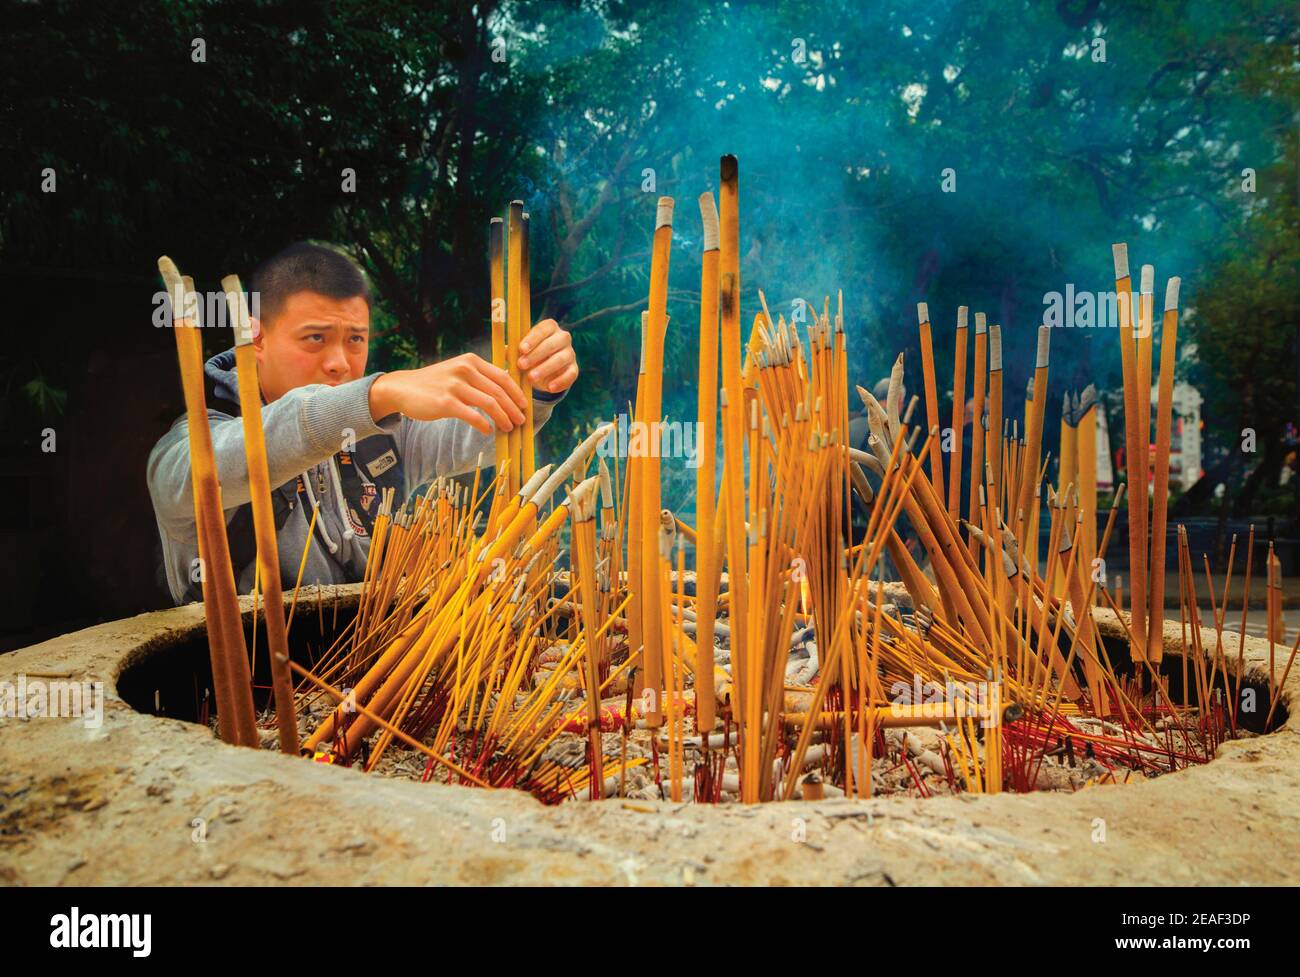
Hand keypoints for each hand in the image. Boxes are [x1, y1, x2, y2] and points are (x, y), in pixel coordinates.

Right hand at [369, 353, 526, 435]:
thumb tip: (505, 388)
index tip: (524, 406)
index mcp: (471, 361)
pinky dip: (485, 425)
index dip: (517, 393)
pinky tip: (489, 431)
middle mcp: (464, 370)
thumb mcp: (457, 370)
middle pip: (499, 392)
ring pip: (490, 404)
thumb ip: (478, 376)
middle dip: (513, 409)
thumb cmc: (434, 382)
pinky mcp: (446, 402)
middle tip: (521, 421)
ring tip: (509, 427)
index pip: (502, 377)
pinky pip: (473, 416)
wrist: (403, 388)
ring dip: (503, 418)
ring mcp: (455, 386)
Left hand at [517, 318, 577, 393]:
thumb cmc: (529, 355)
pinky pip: (570, 374)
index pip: (543, 329)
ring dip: (545, 368)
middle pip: (552, 343)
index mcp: (549, 328)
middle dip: (536, 355)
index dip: (533, 338)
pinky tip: (549, 387)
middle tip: (521, 365)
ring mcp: (570, 353)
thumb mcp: (520, 351)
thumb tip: (504, 352)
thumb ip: (513, 350)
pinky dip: (560, 382)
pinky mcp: (574, 369)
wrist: (543, 371)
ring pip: (561, 359)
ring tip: (531, 378)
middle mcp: (563, 338)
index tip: (521, 349)